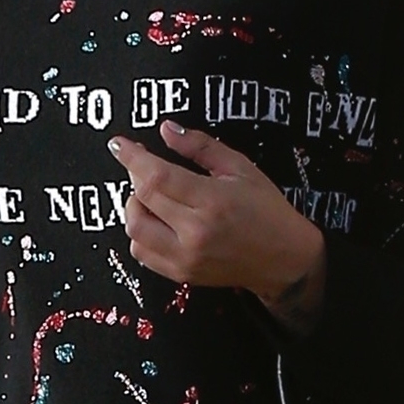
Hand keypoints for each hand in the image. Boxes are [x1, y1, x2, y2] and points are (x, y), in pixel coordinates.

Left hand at [108, 121, 326, 332]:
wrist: (284, 259)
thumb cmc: (266, 209)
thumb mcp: (240, 167)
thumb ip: (200, 146)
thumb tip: (165, 129)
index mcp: (212, 201)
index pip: (156, 177)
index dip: (132, 158)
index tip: (119, 144)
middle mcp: (195, 232)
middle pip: (140, 200)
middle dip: (133, 177)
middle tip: (144, 167)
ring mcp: (186, 257)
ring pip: (134, 229)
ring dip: (134, 207)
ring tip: (151, 196)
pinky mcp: (182, 274)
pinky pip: (142, 254)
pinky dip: (140, 233)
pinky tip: (156, 221)